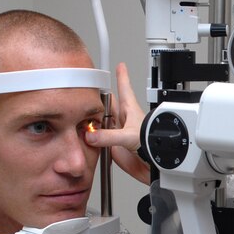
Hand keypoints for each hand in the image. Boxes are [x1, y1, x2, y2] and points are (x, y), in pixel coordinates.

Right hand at [86, 62, 149, 184]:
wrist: (154, 168)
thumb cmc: (151, 146)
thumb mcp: (129, 137)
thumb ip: (109, 136)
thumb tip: (91, 135)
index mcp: (129, 111)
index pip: (124, 89)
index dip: (121, 77)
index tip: (120, 66)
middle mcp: (122, 121)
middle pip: (107, 105)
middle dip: (98, 99)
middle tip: (88, 91)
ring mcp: (116, 134)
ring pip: (100, 123)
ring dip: (91, 121)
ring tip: (79, 115)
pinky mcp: (112, 147)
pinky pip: (97, 141)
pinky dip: (90, 139)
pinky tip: (84, 138)